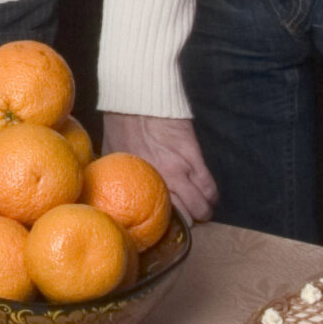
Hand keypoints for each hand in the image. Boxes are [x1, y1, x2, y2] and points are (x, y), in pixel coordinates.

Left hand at [103, 112, 217, 223]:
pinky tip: (207, 195)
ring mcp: (181, 170)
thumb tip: (111, 189)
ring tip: (199, 208)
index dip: (162, 226)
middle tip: (184, 218)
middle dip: (186, 223)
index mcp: (138, 182)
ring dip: (202, 211)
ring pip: (202, 206)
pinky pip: (210, 187)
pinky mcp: (195, 157)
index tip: (163, 225)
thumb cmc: (121, 123)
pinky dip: (210, 195)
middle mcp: (162, 181)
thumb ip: (118, 174)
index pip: (157, 218)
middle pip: (185, 218)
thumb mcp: (112, 155)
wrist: (139, 97)